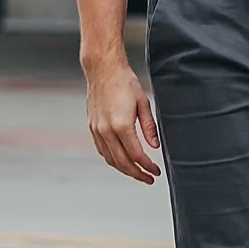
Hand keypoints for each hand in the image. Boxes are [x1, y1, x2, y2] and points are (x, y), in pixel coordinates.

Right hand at [83, 59, 161, 184]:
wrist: (103, 69)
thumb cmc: (124, 82)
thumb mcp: (143, 103)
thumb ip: (149, 127)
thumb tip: (155, 146)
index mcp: (121, 125)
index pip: (136, 155)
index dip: (148, 166)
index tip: (156, 171)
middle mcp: (106, 130)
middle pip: (122, 162)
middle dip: (137, 173)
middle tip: (148, 178)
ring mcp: (97, 130)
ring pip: (110, 159)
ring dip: (124, 169)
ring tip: (137, 172)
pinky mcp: (92, 127)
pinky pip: (102, 150)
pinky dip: (112, 159)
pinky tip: (122, 160)